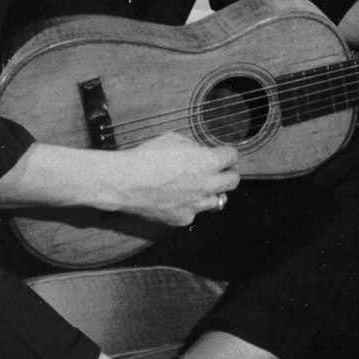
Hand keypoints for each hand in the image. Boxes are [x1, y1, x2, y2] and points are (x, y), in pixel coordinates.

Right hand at [107, 133, 240, 226]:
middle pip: (233, 181)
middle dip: (228, 174)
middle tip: (218, 171)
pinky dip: (189, 206)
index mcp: (208, 162)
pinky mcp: (183, 219)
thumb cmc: (146, 157)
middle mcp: (207, 185)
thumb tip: (201, 153)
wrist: (125, 182)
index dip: (227, 154)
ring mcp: (196, 205)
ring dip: (211, 192)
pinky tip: (176, 199)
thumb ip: (194, 148)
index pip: (232, 156)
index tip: (223, 154)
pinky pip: (194, 212)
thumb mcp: (173, 139)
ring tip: (196, 187)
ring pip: (218, 201)